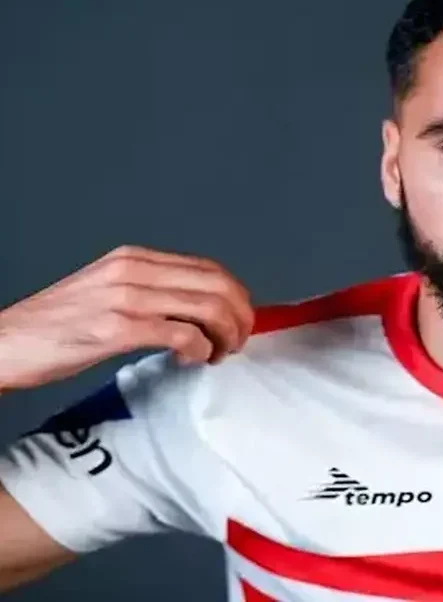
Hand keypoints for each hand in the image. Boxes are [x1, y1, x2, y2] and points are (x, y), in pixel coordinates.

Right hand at [0, 245, 253, 391]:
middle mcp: (133, 271)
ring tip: (218, 355)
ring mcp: (125, 299)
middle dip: (241, 317)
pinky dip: (200, 351)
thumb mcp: (106, 291)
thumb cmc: (55, 326)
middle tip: (238, 342)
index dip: (235, 297)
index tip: (238, 321)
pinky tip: (192, 361)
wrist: (4, 343)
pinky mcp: (116, 330)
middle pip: (218, 285)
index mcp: (134, 259)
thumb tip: (195, 310)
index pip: (209, 268)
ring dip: (225, 336)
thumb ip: (149, 291)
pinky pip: (182, 336)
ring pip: (207, 308)